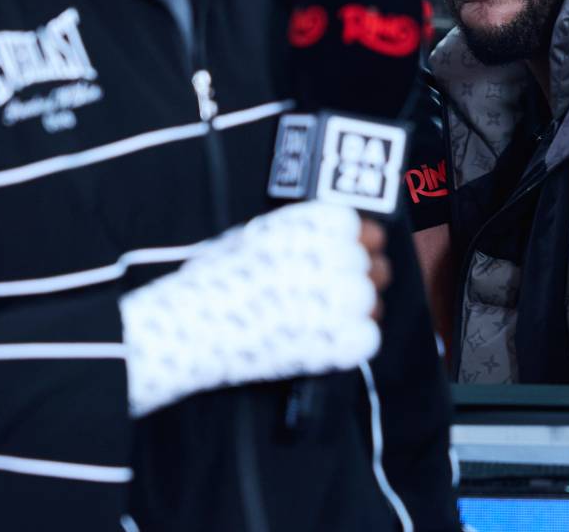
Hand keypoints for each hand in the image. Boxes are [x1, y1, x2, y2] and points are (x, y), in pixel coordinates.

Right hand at [119, 202, 384, 416]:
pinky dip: (350, 343)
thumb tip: (323, 240)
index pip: (365, 230)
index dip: (357, 246)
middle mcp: (338, 256)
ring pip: (373, 302)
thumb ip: (298, 235)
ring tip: (324, 320)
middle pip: (374, 268)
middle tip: (330, 294)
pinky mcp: (342, 341)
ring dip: (356, 313)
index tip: (347, 257)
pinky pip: (367, 338)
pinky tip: (324, 342)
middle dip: (356, 281)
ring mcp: (343, 300)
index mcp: (318, 225)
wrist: (195, 324)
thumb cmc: (217, 278)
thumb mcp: (257, 235)